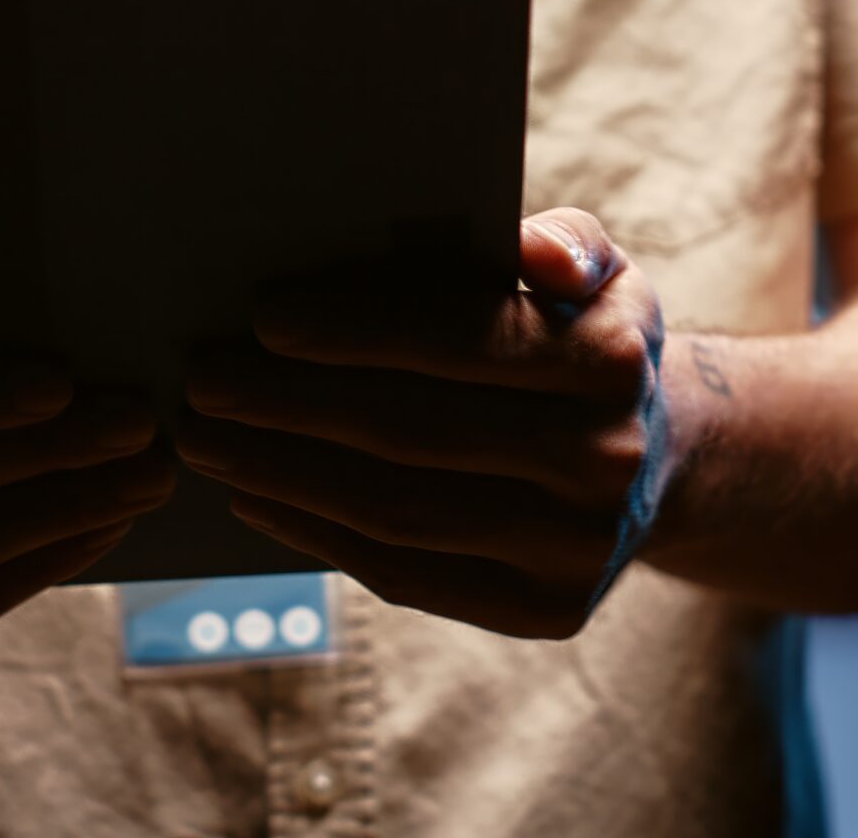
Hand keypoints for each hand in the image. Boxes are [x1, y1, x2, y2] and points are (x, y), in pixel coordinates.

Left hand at [175, 209, 676, 638]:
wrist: (656, 462)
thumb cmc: (582, 338)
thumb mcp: (598, 273)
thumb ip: (564, 243)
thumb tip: (530, 253)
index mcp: (611, 359)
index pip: (463, 342)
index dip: (356, 332)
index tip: (262, 316)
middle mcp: (605, 461)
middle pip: (413, 434)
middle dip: (290, 405)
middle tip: (200, 380)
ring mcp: (576, 549)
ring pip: (398, 513)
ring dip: (281, 475)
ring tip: (203, 440)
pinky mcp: (543, 613)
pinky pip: (407, 576)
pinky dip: (317, 534)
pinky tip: (254, 495)